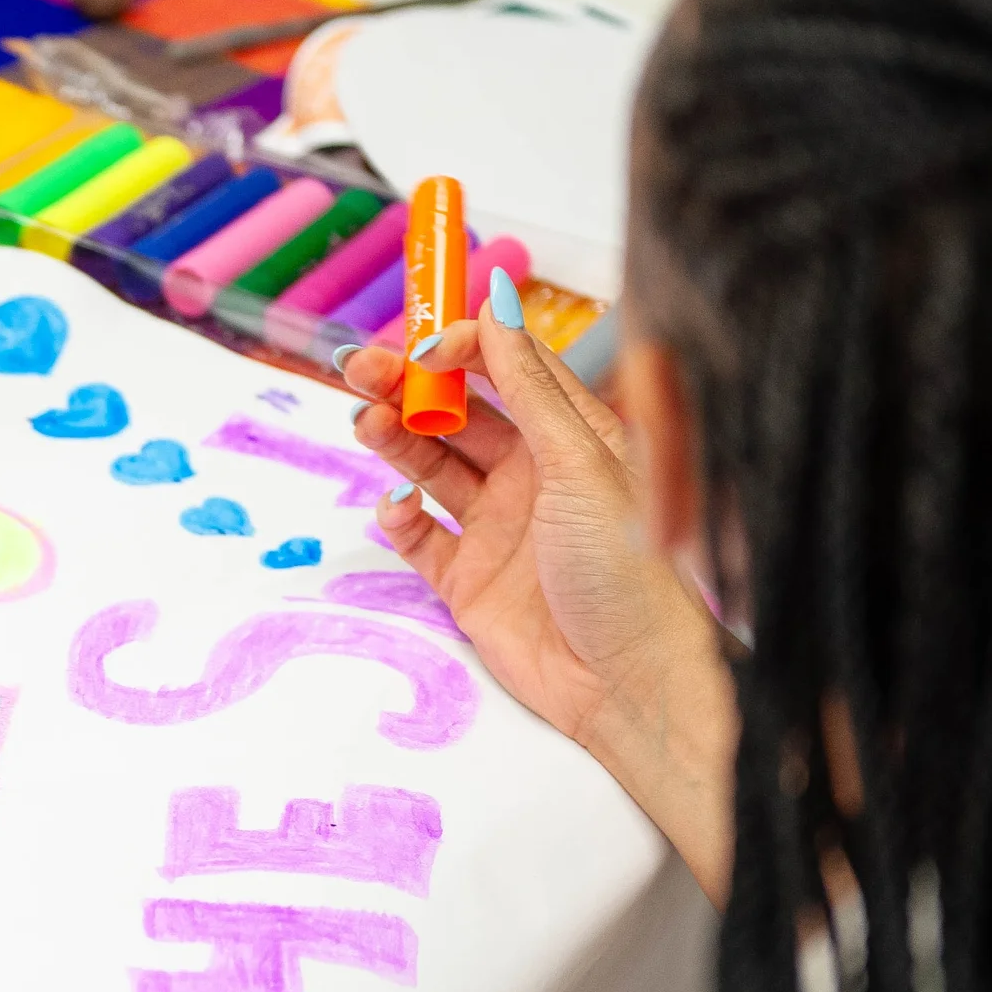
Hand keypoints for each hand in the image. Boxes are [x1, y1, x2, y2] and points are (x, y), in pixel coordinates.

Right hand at [342, 316, 737, 901]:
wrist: (628, 681)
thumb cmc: (630, 571)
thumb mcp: (580, 463)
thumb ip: (528, 388)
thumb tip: (497, 310)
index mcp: (572, 436)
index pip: (507, 369)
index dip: (462, 348)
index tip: (424, 345)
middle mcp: (532, 474)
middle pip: (457, 413)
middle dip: (408, 388)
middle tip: (361, 370)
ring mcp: (498, 526)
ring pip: (431, 465)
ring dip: (396, 440)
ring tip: (366, 423)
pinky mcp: (468, 578)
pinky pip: (419, 534)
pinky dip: (399, 515)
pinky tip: (396, 505)